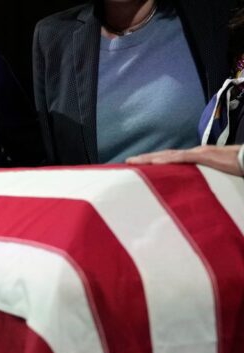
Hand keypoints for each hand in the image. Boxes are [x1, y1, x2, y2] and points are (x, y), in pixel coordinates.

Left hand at [126, 145, 242, 175]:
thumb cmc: (235, 169)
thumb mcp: (214, 176)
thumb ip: (201, 180)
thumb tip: (190, 190)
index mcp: (195, 159)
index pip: (170, 159)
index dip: (154, 161)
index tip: (139, 165)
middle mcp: (193, 153)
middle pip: (164, 155)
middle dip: (146, 158)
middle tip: (128, 162)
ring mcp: (197, 154)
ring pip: (168, 155)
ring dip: (150, 158)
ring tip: (134, 161)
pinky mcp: (204, 156)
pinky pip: (182, 158)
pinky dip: (167, 160)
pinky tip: (155, 162)